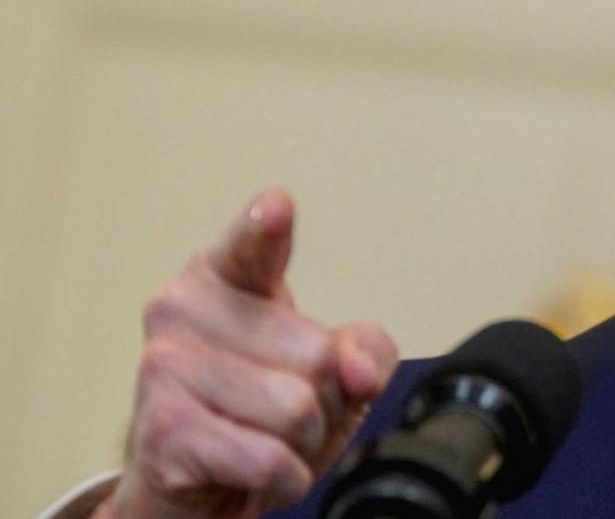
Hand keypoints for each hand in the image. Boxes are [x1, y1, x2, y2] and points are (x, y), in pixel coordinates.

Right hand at [97, 190, 398, 518]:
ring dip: (302, 444)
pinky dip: (284, 479)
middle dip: (324, 401)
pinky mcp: (163, 430)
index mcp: (225, 275)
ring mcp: (165, 367)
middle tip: (280, 413)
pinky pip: (271, 459)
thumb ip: (366, 351)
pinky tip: (252, 472)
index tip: (276, 207)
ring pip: (298, 410)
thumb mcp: (333, 373)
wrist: (190, 492)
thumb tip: (357, 372)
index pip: (252, 246)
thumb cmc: (261, 415)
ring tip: (263, 440)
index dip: (265, 229)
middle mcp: (183, 307)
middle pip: (318, 355)